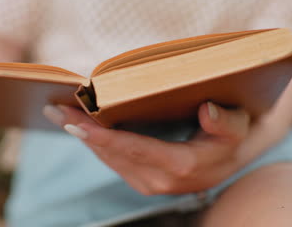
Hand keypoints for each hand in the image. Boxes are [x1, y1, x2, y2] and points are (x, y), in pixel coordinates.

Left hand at [43, 102, 249, 194]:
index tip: (74, 122)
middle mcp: (160, 181)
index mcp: (181, 166)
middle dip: (82, 131)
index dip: (103, 135)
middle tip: (54, 108)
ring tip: (59, 113)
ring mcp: (149, 184)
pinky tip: (80, 126)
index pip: (134, 149)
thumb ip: (225, 122)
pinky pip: (113, 161)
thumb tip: (207, 112)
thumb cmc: (231, 135)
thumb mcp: (237, 127)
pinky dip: (95, 143)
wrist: (232, 158)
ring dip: (83, 137)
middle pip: (113, 154)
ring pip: (108, 159)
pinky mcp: (143, 181)